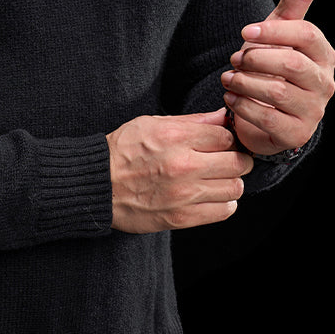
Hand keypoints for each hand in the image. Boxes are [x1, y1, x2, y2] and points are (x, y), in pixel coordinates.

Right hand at [106, 107, 253, 233]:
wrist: (96, 186)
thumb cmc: (122, 152)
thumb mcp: (151, 124)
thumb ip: (190, 122)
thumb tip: (222, 116)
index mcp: (174, 137)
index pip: (225, 135)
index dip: (225, 138)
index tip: (218, 143)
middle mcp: (182, 165)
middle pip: (238, 162)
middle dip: (236, 160)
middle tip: (225, 161)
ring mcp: (183, 194)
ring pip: (235, 188)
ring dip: (230, 183)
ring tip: (215, 180)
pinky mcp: (181, 217)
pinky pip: (224, 211)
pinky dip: (222, 203)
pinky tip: (208, 196)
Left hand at [221, 0, 334, 154]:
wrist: (261, 114)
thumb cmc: (271, 66)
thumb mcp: (279, 32)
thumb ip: (296, 0)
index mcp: (324, 55)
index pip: (307, 35)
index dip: (273, 31)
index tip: (246, 31)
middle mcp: (324, 83)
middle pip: (291, 64)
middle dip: (256, 58)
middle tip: (235, 59)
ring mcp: (312, 111)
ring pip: (278, 91)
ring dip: (245, 82)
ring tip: (229, 79)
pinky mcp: (294, 134)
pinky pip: (267, 118)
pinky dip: (243, 106)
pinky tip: (231, 99)